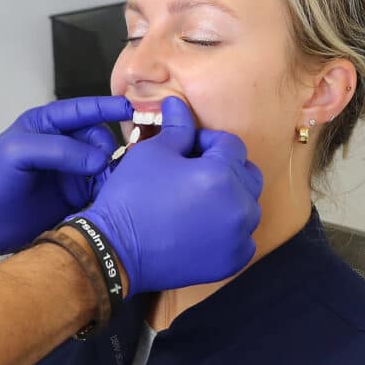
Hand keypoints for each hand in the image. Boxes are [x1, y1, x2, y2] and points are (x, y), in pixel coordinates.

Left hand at [0, 96, 132, 267]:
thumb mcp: (18, 153)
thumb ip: (59, 149)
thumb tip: (100, 158)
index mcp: (44, 125)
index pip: (81, 110)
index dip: (105, 107)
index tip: (130, 109)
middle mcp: (60, 144)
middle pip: (98, 137)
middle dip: (106, 148)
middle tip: (103, 167)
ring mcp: (69, 171)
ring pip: (104, 163)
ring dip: (109, 171)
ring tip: (105, 184)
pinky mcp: (75, 196)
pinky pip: (101, 188)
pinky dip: (107, 191)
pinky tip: (104, 198)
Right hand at [77, 97, 261, 293]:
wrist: (116, 249)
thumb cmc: (132, 197)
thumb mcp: (152, 153)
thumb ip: (177, 128)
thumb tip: (179, 104)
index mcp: (221, 175)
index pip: (231, 145)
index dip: (207, 142)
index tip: (185, 150)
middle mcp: (239, 206)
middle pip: (247, 175)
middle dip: (224, 169)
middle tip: (192, 174)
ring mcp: (238, 237)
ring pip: (247, 206)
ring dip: (228, 199)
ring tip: (195, 201)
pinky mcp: (232, 261)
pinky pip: (242, 237)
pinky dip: (228, 230)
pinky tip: (199, 227)